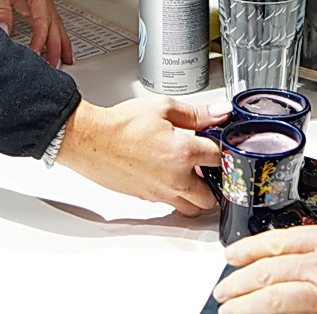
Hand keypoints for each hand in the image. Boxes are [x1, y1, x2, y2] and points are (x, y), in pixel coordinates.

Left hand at [0, 0, 72, 67]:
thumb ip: (0, 9)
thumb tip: (3, 31)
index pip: (43, 20)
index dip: (41, 39)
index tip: (36, 55)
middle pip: (55, 24)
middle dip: (56, 46)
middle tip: (55, 67)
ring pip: (54, 24)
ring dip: (57, 42)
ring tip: (62, 61)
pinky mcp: (33, 2)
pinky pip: (45, 21)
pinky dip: (49, 34)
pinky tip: (50, 45)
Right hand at [56, 97, 227, 216]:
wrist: (91, 140)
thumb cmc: (121, 124)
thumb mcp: (163, 107)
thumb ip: (196, 113)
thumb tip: (220, 113)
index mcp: (183, 152)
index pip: (221, 157)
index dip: (224, 149)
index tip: (220, 143)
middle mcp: (175, 178)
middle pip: (212, 195)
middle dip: (216, 182)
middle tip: (212, 167)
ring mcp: (161, 192)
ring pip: (193, 208)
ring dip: (199, 196)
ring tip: (195, 177)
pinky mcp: (148, 198)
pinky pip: (171, 204)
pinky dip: (177, 196)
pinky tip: (171, 178)